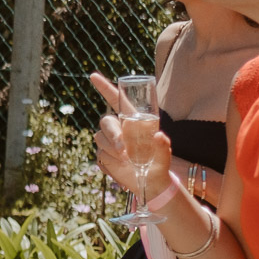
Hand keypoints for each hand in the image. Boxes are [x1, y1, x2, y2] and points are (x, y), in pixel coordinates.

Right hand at [88, 72, 171, 193]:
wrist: (149, 182)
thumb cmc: (159, 163)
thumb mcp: (165, 155)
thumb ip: (163, 146)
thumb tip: (159, 136)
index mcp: (133, 119)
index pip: (116, 99)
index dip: (104, 87)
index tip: (93, 75)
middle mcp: (120, 127)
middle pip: (106, 121)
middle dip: (113, 134)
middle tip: (123, 149)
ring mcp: (110, 141)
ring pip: (100, 137)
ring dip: (112, 149)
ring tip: (126, 160)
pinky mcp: (104, 154)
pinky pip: (100, 153)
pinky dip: (110, 160)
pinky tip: (121, 166)